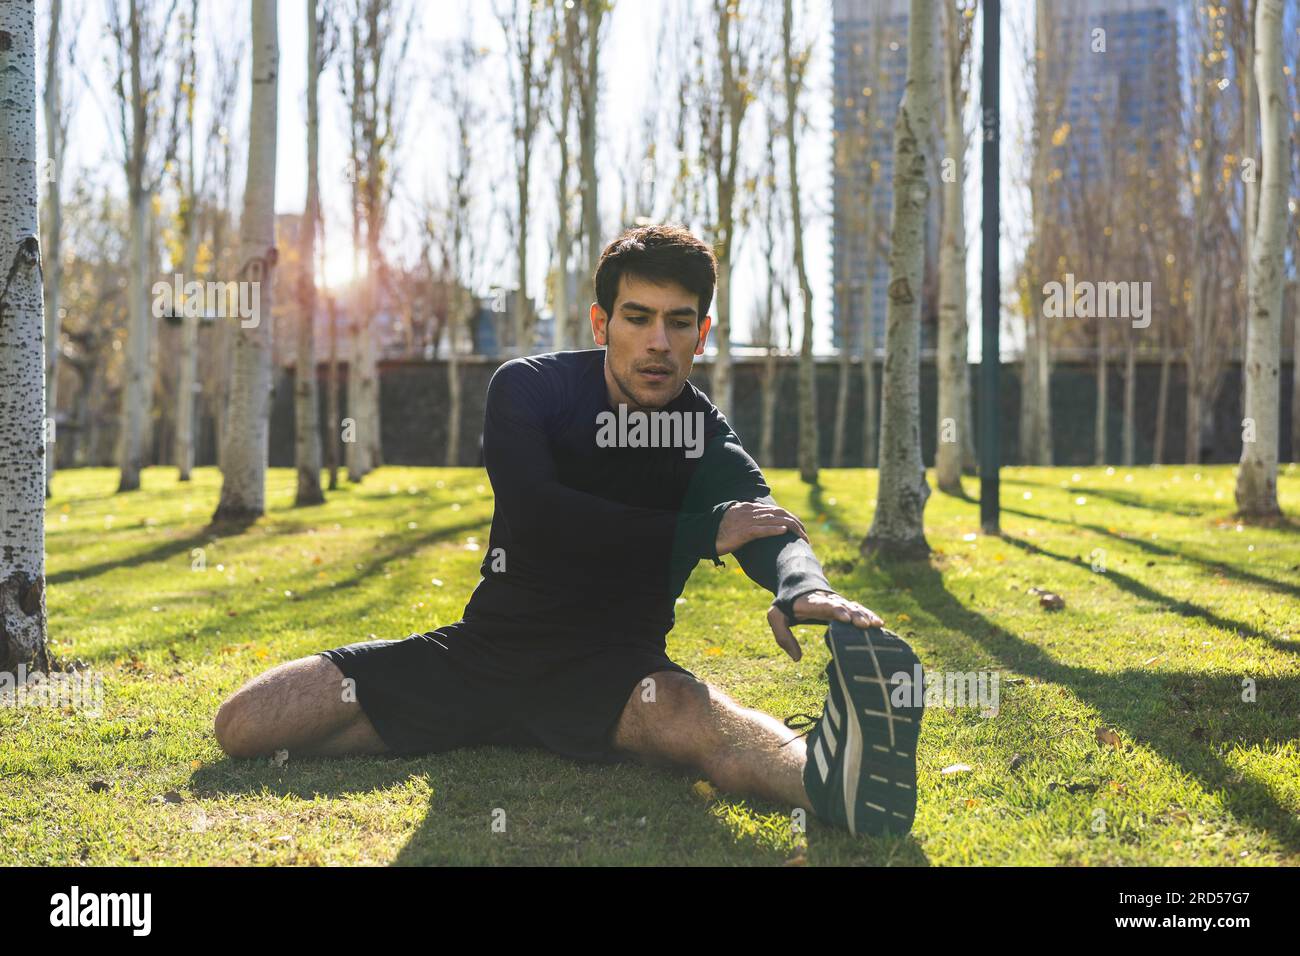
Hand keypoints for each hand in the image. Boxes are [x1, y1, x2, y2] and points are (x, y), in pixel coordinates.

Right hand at [714, 501, 808, 556]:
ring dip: (791, 529)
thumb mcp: (736, 521)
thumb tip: (758, 526)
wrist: (704, 534)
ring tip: (802, 536)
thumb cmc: (719, 530)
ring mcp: (747, 522)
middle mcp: (751, 512)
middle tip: (806, 535)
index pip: (776, 510)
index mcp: (750, 508)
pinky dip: (774, 530)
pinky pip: (761, 530)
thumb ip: (747, 520)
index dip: (790, 517)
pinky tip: (783, 532)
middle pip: (779, 514)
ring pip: (774, 521)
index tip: (799, 527)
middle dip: (796, 523)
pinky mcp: (744, 532)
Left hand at [765, 590, 885, 661]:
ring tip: (876, 625)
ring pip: (853, 607)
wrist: (797, 587)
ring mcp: (838, 603)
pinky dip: (868, 615)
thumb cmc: (786, 607)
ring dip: (864, 615)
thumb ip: (783, 636)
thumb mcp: (776, 617)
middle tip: (864, 625)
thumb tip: (797, 658)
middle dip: (854, 615)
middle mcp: (828, 601)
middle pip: (843, 606)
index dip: (835, 610)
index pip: (824, 605)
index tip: (845, 618)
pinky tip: (879, 624)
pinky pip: (858, 609)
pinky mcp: (844, 607)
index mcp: (811, 603)